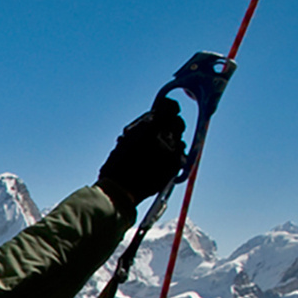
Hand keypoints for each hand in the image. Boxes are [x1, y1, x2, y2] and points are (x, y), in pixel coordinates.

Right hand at [96, 97, 187, 211]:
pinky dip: (174, 157)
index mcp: (149, 126)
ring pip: (180, 140)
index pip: (170, 107)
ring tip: (160, 153)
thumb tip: (151, 123)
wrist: (120, 190)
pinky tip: (163, 164)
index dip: (170, 108)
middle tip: (163, 134)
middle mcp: (164, 135)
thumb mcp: (125, 141)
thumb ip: (140, 130)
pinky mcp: (177, 164)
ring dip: (172, 144)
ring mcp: (173, 150)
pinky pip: (181, 155)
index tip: (169, 110)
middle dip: (172, 127)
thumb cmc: (116, 167)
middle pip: (179, 123)